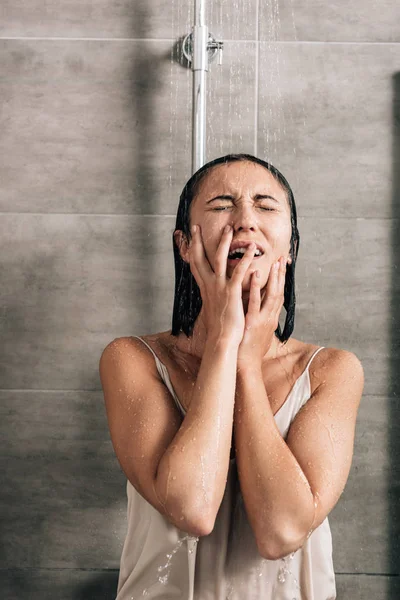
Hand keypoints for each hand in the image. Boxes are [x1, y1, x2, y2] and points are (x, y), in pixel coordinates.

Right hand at [189, 224, 256, 346]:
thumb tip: (211, 290)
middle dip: (198, 241)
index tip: (190, 237)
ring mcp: (220, 288)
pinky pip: (239, 272)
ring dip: (223, 243)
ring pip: (219, 259)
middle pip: (201, 258)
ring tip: (229, 229)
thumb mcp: (213, 306)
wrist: (222, 339)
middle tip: (196, 227)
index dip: (192, 249)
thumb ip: (213, 295)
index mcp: (206, 288)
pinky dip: (245, 260)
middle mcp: (210, 285)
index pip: (195, 264)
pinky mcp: (232, 292)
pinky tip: (252, 250)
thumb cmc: (220, 326)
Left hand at [237, 256, 286, 368]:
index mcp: (271, 318)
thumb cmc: (249, 349)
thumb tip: (259, 308)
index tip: (283, 266)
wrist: (245, 365)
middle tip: (283, 258)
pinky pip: (255, 303)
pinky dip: (256, 288)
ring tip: (275, 263)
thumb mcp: (259, 331)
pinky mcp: (252, 323)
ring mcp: (263, 320)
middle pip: (279, 292)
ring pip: (271, 296)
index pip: (279, 295)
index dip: (282, 280)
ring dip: (274, 279)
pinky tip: (255, 276)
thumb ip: (260, 317)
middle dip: (281, 275)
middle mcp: (270, 318)